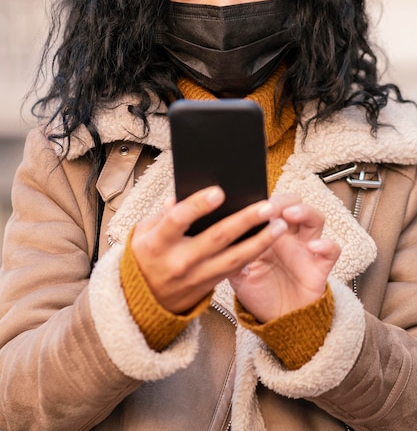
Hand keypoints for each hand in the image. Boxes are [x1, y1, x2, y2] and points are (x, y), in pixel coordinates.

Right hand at [130, 186, 288, 313]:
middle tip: (267, 205)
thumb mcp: (142, 233)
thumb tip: (180, 195)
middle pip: (216, 238)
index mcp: (158, 243)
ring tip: (280, 225)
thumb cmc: (144, 257)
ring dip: (261, 241)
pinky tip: (269, 240)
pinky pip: (235, 269)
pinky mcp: (209, 286)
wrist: (141, 302)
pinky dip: (253, 254)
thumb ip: (163, 214)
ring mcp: (196, 276)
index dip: (198, 206)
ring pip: (234, 258)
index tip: (219, 191)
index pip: (178, 220)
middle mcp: (180, 261)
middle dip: (244, 220)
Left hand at [228, 197, 340, 322]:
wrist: (278, 321)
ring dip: (305, 211)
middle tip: (272, 206)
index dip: (262, 200)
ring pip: (315, 218)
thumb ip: (232, 255)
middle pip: (294, 203)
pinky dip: (326, 244)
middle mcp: (288, 235)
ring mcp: (306, 248)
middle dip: (284, 200)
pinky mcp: (320, 265)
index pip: (268, 205)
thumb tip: (220, 237)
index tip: (252, 203)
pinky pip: (332, 249)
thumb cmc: (258, 291)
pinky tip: (314, 246)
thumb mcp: (237, 273)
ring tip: (291, 214)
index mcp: (266, 232)